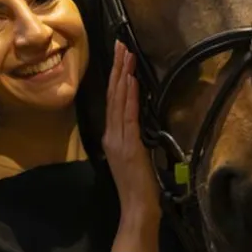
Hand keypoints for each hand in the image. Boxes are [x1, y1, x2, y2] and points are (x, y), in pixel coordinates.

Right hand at [103, 41, 160, 219]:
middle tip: (120, 44)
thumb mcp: (133, 157)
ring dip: (123, 75)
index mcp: (112, 136)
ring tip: (126, 54)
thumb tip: (137, 120)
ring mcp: (118, 138)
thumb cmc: (139, 186)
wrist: (137, 207)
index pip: (113, 101)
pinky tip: (132, 80)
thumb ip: (132, 138)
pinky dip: (130, 96)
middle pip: (113, 95)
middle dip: (117, 68)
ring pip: (119, 101)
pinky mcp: (129, 143)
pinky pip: (129, 115)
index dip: (115, 77)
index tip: (120, 56)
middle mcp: (111, 133)